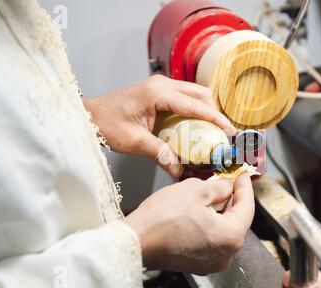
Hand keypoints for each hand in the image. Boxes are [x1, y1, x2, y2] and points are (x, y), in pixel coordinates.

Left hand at [83, 75, 235, 176]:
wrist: (89, 115)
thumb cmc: (107, 125)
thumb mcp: (134, 142)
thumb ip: (160, 153)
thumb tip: (179, 170)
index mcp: (158, 94)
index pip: (196, 105)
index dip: (216, 119)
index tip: (230, 131)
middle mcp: (163, 85)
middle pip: (201, 94)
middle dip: (214, 112)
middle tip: (222, 134)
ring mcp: (161, 85)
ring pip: (195, 93)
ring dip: (206, 109)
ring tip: (212, 131)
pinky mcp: (159, 91)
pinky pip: (184, 97)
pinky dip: (194, 109)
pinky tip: (195, 126)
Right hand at [124, 174, 254, 274]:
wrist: (136, 240)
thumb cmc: (162, 218)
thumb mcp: (196, 190)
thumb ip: (219, 187)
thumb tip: (226, 187)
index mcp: (230, 237)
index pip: (246, 207)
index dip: (245, 187)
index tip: (243, 175)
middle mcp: (225, 255)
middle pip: (236, 220)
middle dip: (233, 199)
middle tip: (229, 181)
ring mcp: (211, 262)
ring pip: (223, 230)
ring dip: (221, 211)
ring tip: (215, 192)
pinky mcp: (197, 263)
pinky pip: (211, 240)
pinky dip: (210, 224)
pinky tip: (203, 209)